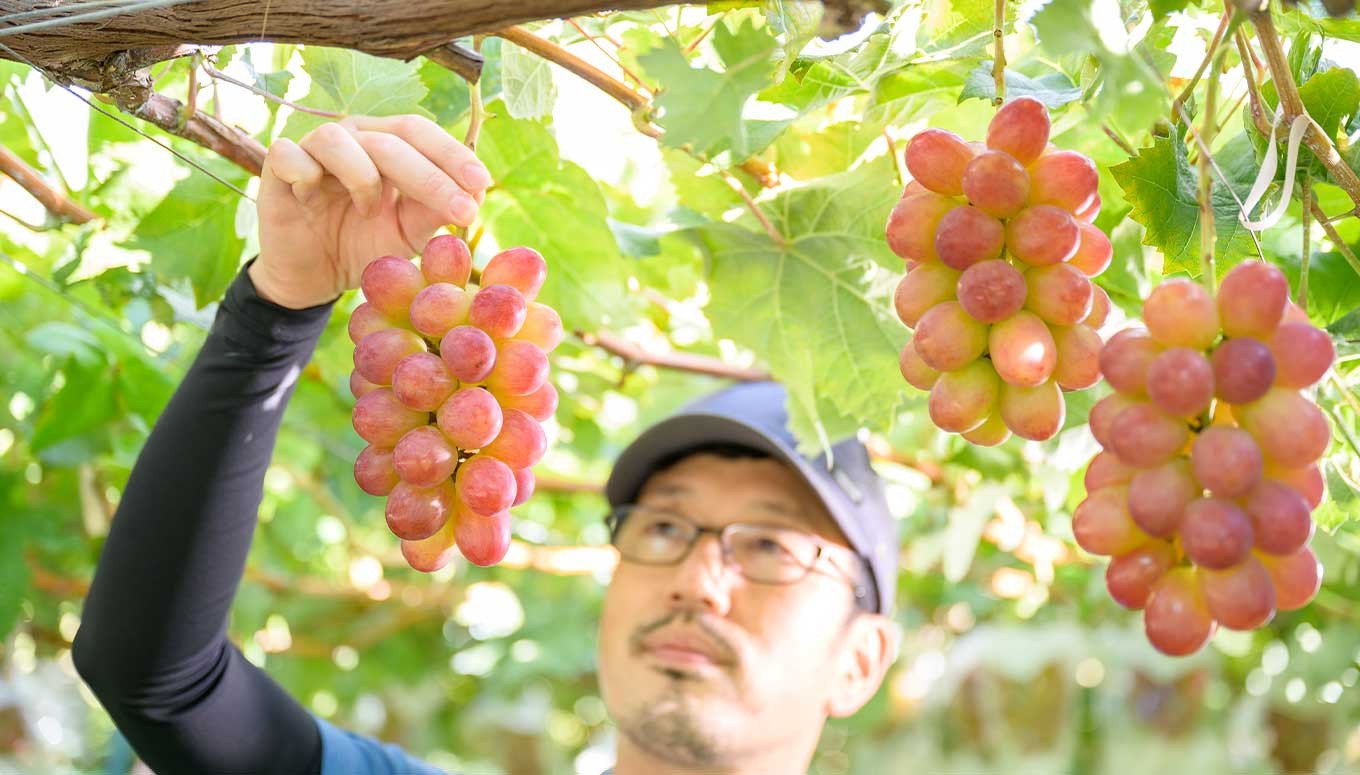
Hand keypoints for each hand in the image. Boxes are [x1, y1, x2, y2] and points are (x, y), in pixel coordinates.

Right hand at [249, 114, 490, 308]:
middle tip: (462, 210)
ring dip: (363, 178)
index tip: (482, 184)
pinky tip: (315, 202)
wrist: (315, 278)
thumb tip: (475, 193)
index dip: (451, 154)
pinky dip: (308, 177)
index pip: (420, 132)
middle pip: (392, 139)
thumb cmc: (364, 244)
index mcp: (386, 144)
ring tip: (369, 212)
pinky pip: (289, 155)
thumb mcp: (407, 234)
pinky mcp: (277, 167)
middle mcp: (352, 138)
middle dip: (431, 176)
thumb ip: (434, 212)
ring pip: (338, 139)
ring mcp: (312, 148)